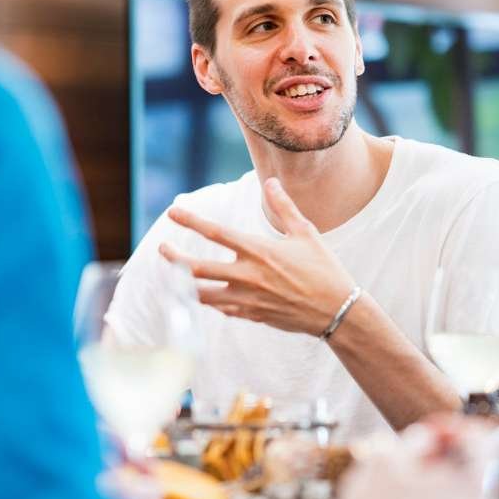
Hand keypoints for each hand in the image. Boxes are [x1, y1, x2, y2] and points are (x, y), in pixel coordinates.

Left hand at [159, 177, 356, 336]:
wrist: (336, 311)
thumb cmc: (324, 269)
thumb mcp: (306, 233)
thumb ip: (283, 207)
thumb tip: (270, 182)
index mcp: (259, 251)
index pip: (216, 232)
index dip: (191, 220)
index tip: (173, 212)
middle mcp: (248, 276)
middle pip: (197, 268)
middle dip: (175, 258)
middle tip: (162, 249)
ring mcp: (247, 299)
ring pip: (202, 294)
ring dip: (183, 285)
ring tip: (171, 276)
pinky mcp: (251, 316)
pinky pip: (221, 308)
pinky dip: (210, 301)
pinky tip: (204, 295)